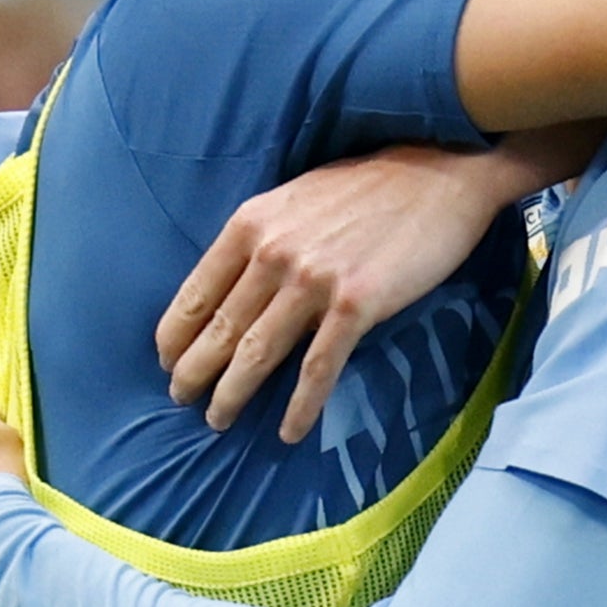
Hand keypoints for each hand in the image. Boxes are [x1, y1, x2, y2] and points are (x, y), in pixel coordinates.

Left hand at [158, 145, 526, 443]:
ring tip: (218, 421)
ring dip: (232, 394)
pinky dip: (300, 406)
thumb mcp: (296, 200)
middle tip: (182, 400)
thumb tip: (236, 288)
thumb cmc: (369, 187)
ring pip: (256, 353)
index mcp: (251, 223)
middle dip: (193, 373)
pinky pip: (317, 368)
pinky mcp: (356, 304)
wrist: (440, 175)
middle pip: (218, 328)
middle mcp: (273, 251)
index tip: (166, 361)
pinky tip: (288, 431)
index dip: (175, 335)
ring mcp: (313, 279)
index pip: (194, 291)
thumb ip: (263, 239)